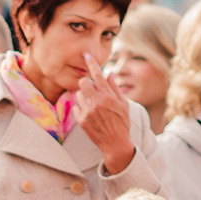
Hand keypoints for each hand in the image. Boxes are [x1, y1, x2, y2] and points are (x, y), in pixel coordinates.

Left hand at [73, 54, 135, 173]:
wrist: (115, 144)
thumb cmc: (122, 122)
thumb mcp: (124, 104)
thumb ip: (115, 88)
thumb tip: (109, 74)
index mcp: (108, 96)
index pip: (98, 75)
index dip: (92, 63)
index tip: (87, 55)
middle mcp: (97, 102)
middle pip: (83, 82)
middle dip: (86, 82)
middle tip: (92, 88)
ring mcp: (88, 111)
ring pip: (78, 94)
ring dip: (84, 96)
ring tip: (93, 104)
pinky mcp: (81, 120)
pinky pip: (76, 107)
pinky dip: (81, 108)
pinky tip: (89, 113)